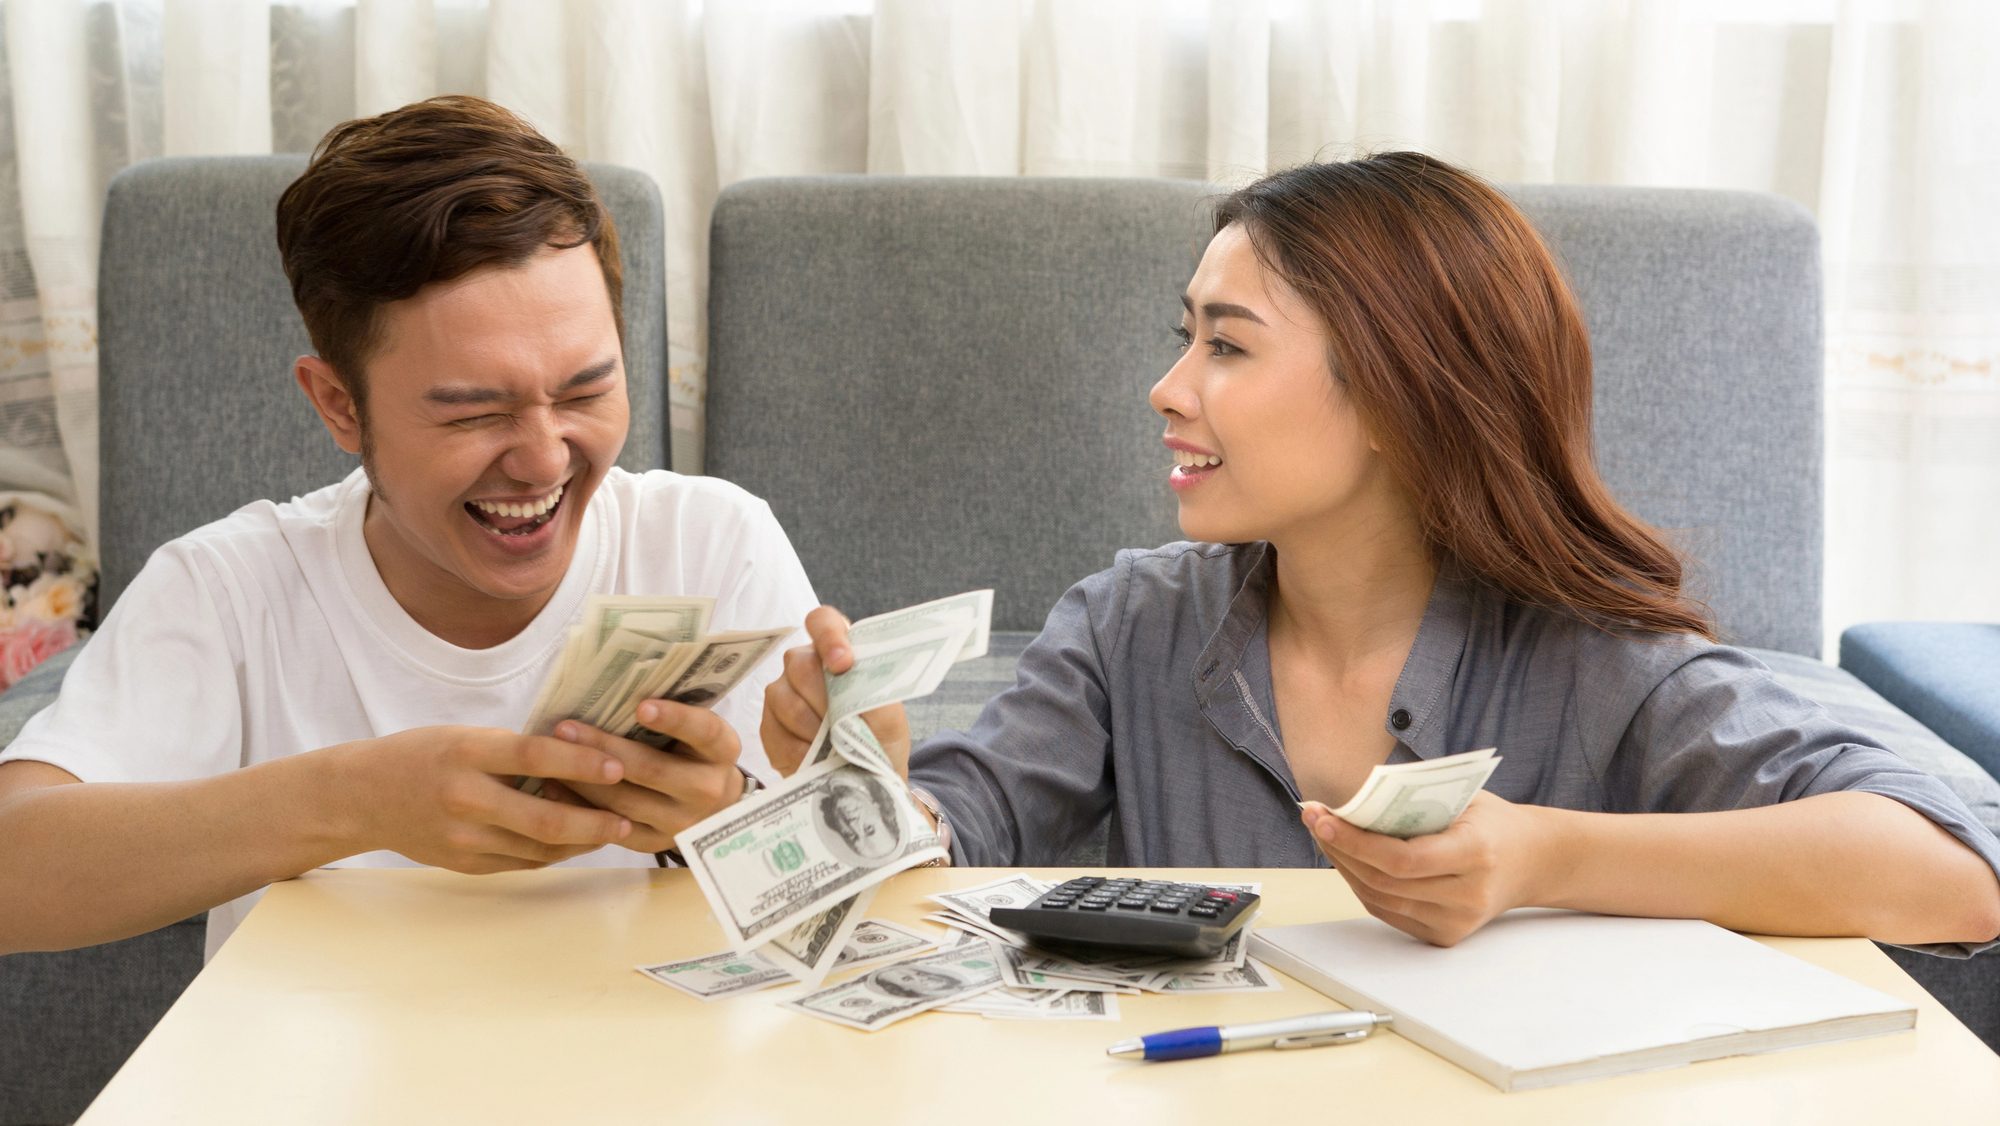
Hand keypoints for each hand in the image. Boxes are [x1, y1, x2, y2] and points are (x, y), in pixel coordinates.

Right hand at [339, 726, 632, 873]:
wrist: (363, 796)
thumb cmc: (423, 755)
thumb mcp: (465, 735)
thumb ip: (514, 750)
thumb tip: (578, 756)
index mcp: (467, 753)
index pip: (534, 756)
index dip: (581, 763)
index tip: (617, 766)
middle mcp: (465, 798)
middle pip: (544, 818)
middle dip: (594, 821)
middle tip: (627, 817)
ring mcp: (464, 838)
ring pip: (539, 847)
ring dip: (582, 842)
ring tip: (613, 830)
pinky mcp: (464, 863)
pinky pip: (522, 862)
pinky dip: (554, 853)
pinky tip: (577, 843)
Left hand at [544, 701, 747, 854]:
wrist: (714, 806)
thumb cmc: (693, 752)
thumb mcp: (696, 731)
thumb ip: (671, 712)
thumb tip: (616, 685)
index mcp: (723, 752)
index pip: (704, 732)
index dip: (675, 719)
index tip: (641, 706)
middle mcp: (708, 790)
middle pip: (652, 770)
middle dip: (604, 747)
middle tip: (566, 728)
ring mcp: (682, 822)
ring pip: (626, 801)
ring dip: (584, 777)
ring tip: (553, 754)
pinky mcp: (655, 843)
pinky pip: (612, 827)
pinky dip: (580, 806)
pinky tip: (555, 786)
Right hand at [760, 605, 911, 778]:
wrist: (865, 781)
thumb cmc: (880, 740)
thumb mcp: (889, 718)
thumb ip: (872, 692)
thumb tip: (847, 676)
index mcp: (838, 651)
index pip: (823, 622)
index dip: (828, 637)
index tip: (843, 664)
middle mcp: (804, 664)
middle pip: (801, 665)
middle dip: (826, 701)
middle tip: (846, 727)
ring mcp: (781, 693)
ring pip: (786, 701)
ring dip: (815, 732)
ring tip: (835, 748)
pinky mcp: (767, 725)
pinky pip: (775, 733)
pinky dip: (801, 752)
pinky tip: (817, 759)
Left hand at [1300, 791, 1550, 946]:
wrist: (1534, 862)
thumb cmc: (1493, 822)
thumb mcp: (1462, 798)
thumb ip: (1415, 799)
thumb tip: (1352, 798)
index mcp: (1476, 855)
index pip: (1402, 859)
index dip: (1355, 842)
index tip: (1323, 818)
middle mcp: (1467, 896)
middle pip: (1383, 881)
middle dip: (1339, 849)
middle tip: (1314, 818)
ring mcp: (1456, 922)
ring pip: (1378, 899)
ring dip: (1344, 867)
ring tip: (1325, 835)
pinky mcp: (1444, 936)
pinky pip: (1388, 912)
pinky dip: (1362, 885)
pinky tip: (1348, 859)